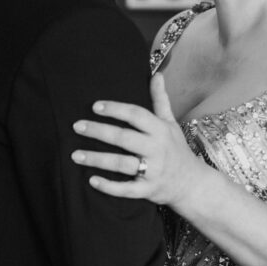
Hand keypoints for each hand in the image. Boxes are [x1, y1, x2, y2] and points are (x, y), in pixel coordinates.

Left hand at [71, 73, 203, 208]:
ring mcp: (153, 171)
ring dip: (97, 159)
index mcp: (160, 130)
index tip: (95, 106)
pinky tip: (91, 180)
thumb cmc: (176, 149)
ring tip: (75, 154)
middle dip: (99, 131)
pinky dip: (109, 186)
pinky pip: (126, 189)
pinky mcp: (148, 190)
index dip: (116, 109)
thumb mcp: (171, 123)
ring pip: (121, 163)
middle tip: (77, 126)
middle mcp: (157, 149)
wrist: (191, 183)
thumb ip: (160, 99)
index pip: (136, 115)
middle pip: (124, 138)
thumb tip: (156, 75)